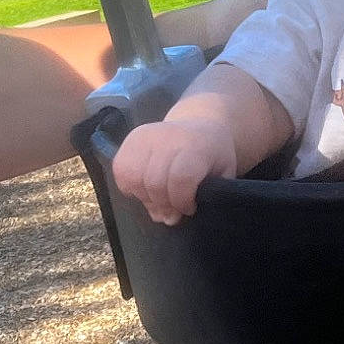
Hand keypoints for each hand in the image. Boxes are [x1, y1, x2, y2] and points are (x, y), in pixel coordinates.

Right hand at [113, 118, 237, 224]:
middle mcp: (168, 137)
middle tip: (173, 212)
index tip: (189, 209)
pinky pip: (121, 170)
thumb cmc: (215, 156)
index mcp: (195, 146)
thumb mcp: (223, 175)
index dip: (182, 202)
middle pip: (155, 182)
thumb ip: (203, 198)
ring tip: (160, 200)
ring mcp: (146, 136)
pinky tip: (145, 189)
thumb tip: (168, 218)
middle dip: (164, 205)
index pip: (180, 179)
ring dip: (145, 198)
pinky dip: (129, 186)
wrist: (202, 126)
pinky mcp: (131, 138)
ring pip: (133, 178)